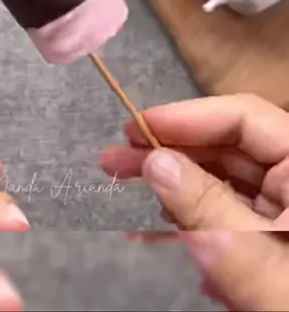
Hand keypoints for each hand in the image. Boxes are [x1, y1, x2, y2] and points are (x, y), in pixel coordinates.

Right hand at [101, 94, 288, 310]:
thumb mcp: (265, 270)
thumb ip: (210, 213)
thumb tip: (156, 163)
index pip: (245, 119)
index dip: (187, 116)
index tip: (137, 126)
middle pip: (228, 146)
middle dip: (169, 149)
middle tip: (114, 158)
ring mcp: (285, 210)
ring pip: (223, 178)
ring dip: (173, 181)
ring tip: (124, 182)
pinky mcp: (273, 237)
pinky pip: (227, 213)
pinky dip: (191, 216)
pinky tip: (158, 226)